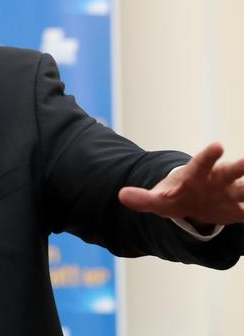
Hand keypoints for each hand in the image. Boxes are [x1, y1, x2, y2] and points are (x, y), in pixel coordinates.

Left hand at [119, 142, 243, 226]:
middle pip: (230, 172)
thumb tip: (122, 195)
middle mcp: (217, 179)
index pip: (201, 163)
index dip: (209, 155)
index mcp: (196, 175)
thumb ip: (143, 198)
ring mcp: (230, 193)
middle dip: (240, 167)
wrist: (189, 203)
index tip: (217, 146)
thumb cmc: (173, 195)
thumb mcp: (158, 199)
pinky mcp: (239, 209)